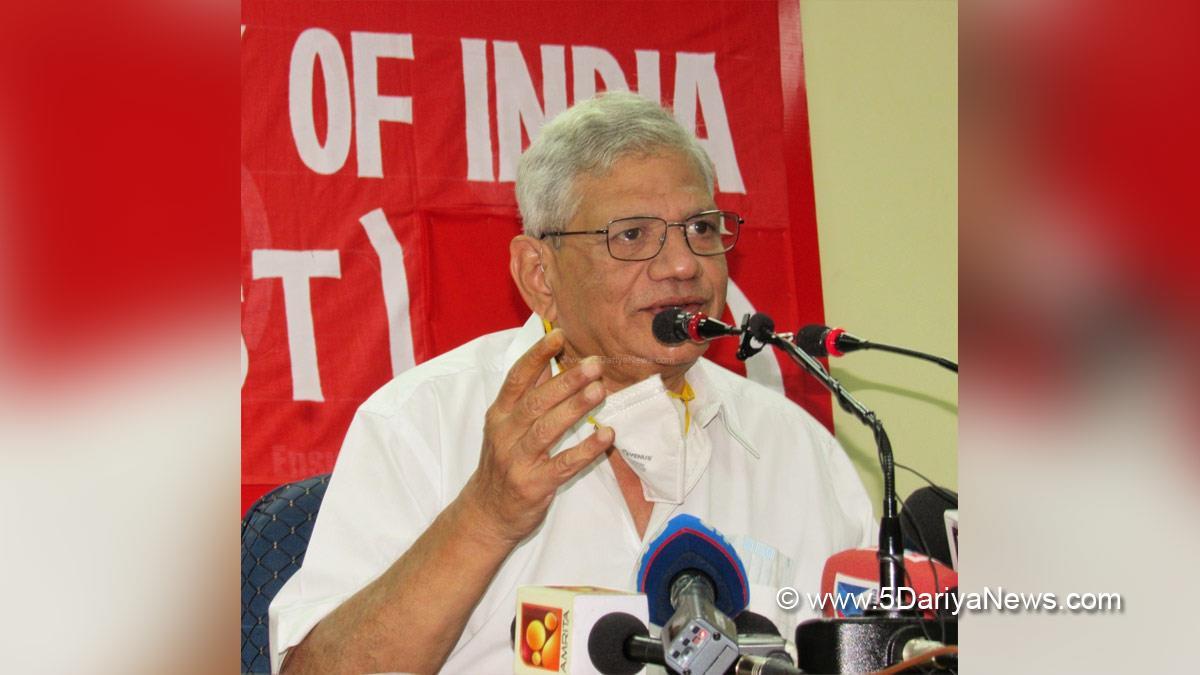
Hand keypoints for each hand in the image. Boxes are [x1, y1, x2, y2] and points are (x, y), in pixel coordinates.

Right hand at [461, 329, 613, 545]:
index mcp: (499, 414)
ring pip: (547, 429)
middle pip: (536, 401)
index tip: (559, 335)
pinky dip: (586, 449)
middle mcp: (505, 434)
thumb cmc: (503, 463)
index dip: (537, 355)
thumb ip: (528, 395)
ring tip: (600, 390)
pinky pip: (564, 464)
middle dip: (566, 380)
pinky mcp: (535, 484)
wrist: (486, 513)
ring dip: (575, 408)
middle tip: (594, 364)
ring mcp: (518, 460)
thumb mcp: (506, 426)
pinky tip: (606, 435)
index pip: (517, 378)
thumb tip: (549, 359)